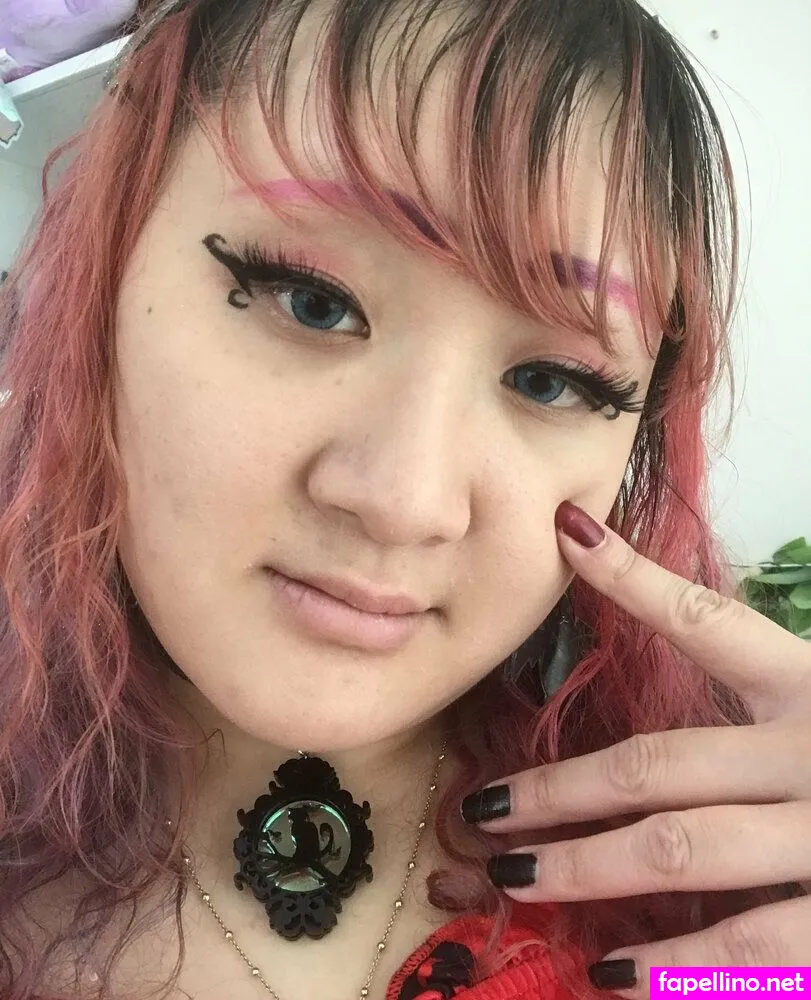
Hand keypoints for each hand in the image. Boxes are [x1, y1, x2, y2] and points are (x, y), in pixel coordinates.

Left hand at [461, 501, 810, 994]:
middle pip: (661, 763)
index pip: (707, 619)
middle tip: (486, 808)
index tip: (565, 537)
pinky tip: (615, 977)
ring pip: (687, 851)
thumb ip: (763, 683)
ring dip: (591, 867)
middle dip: (564, 788)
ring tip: (517, 877)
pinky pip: (753, 948)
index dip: (632, 577)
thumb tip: (661, 636)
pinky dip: (678, 966)